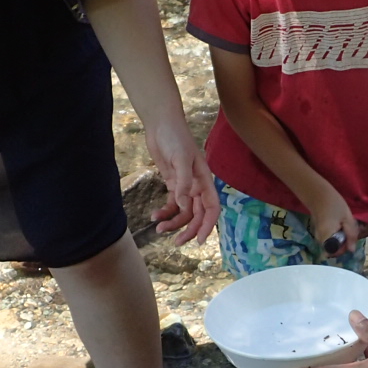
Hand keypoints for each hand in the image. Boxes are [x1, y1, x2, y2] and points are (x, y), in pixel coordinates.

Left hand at [144, 123, 216, 244]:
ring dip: (174, 223)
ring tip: (160, 230)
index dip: (208, 225)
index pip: (212, 208)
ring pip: (184, 212)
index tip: (199, 241)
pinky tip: (155, 216)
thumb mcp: (180, 159)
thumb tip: (183, 206)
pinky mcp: (172, 183)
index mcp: (205, 181)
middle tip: (176, 243)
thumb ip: (183, 184)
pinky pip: (172, 204)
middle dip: (188, 230)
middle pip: (197, 215)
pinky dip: (165, 212)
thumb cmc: (175, 137)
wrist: (161, 124)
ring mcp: (185, 186)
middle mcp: (197, 186)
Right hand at [306, 185, 359, 257]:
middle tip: (349, 230)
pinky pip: (329, 238)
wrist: (318, 193)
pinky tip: (339, 224)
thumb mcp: (348, 219)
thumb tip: (351, 250)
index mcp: (326, 237)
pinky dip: (336, 234)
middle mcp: (320, 240)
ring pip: (332, 244)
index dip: (344, 248)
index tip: (349, 238)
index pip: (335, 253)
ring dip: (341, 238)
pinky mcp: (319, 232)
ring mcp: (318, 236)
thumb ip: (351, 235)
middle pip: (334, 249)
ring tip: (345, 225)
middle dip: (343, 243)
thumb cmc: (334, 204)